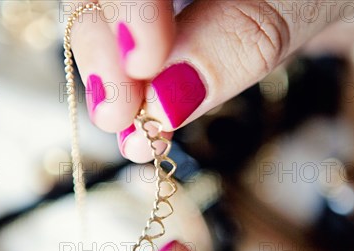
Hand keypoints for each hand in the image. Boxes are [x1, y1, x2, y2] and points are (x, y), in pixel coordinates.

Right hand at [69, 0, 353, 162]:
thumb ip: (246, 31)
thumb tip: (167, 95)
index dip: (125, 4)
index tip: (142, 63)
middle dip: (107, 49)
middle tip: (121, 114)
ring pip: (119, 22)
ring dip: (119, 82)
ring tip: (134, 133)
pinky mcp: (186, 19)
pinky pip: (149, 51)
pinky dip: (145, 93)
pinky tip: (149, 125)